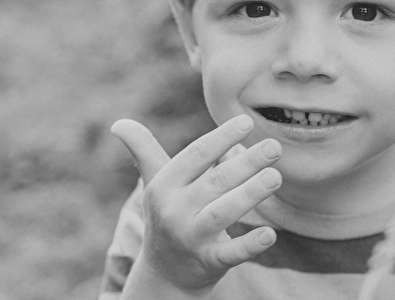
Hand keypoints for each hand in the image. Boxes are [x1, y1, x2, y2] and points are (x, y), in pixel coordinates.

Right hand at [111, 115, 281, 293]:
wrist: (165, 272)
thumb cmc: (167, 213)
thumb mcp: (155, 182)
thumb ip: (143, 150)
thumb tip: (118, 123)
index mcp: (164, 186)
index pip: (195, 156)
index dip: (221, 137)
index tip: (247, 121)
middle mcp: (175, 211)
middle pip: (215, 182)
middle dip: (246, 163)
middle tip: (274, 147)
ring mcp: (191, 238)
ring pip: (223, 213)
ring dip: (251, 194)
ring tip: (276, 176)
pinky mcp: (209, 263)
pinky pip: (230, 254)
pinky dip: (250, 245)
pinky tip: (270, 234)